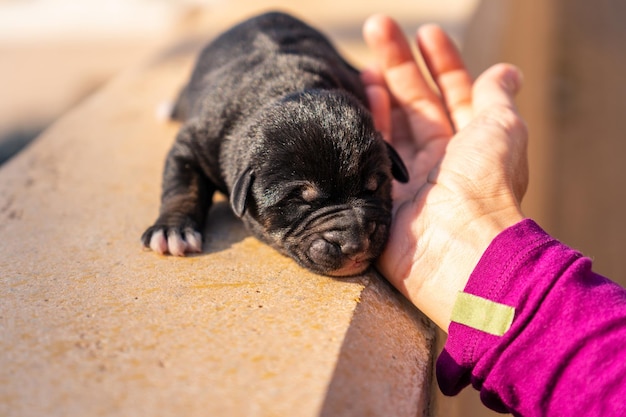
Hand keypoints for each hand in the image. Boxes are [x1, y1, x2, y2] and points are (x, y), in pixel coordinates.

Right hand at [362, 15, 527, 330]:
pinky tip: (357, 97)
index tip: (427, 33)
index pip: (453, 94)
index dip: (443, 62)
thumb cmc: (485, 188)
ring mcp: (406, 178)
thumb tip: (505, 71)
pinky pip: (368, 154)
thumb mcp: (502, 131)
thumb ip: (496, 98)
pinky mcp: (378, 197)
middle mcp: (438, 160)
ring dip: (378, 91)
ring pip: (389, 125)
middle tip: (378, 27)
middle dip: (399, 65)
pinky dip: (365, 125)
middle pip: (415, 103)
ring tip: (365, 61)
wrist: (456, 250)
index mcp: (470, 145)